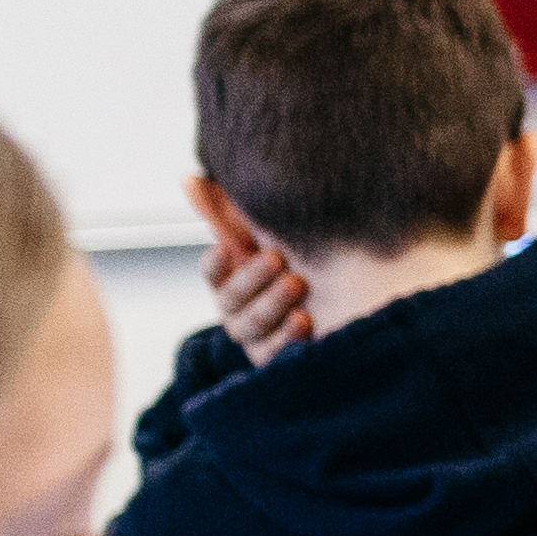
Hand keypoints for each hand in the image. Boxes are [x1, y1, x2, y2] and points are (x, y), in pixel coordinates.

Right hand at [187, 182, 311, 366]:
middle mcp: (237, 308)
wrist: (347, 300)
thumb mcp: (271, 234)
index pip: (213, 270)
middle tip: (276, 258)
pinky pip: (275, 353)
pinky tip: (306, 320)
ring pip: (252, 324)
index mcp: (230, 277)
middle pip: (233, 297)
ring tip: (297, 282)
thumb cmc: (300, 260)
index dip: (216, 261)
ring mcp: (255, 335)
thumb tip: (189, 178)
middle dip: (252, 278)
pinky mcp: (276, 357)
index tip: (227, 249)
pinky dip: (288, 337)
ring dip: (272, 303)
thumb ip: (230, 212)